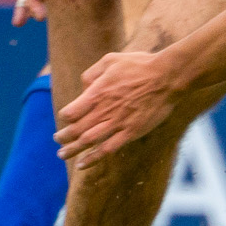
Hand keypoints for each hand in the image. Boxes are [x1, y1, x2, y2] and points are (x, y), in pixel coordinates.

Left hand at [56, 50, 177, 166]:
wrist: (167, 77)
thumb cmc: (139, 65)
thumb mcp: (109, 60)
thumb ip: (91, 74)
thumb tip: (84, 88)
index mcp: (96, 93)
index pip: (71, 112)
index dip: (65, 116)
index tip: (64, 118)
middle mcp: (104, 111)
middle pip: (76, 129)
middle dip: (64, 137)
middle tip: (57, 140)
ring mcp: (117, 123)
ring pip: (88, 141)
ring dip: (73, 149)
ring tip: (62, 154)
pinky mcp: (132, 132)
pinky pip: (108, 149)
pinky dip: (93, 158)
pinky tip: (83, 164)